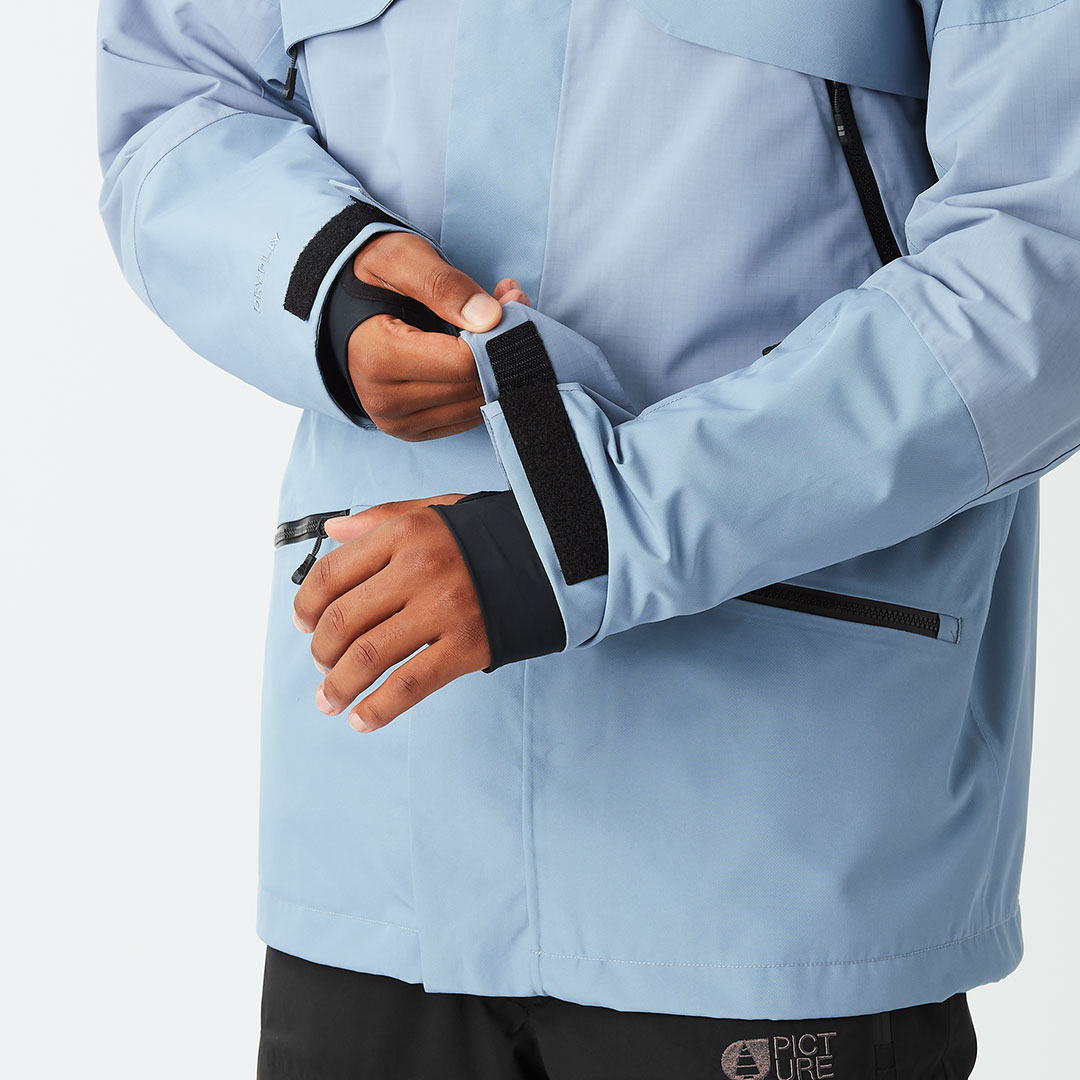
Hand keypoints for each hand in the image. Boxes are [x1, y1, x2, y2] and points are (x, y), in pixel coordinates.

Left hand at [291, 495, 491, 732]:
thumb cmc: (487, 535)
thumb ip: (381, 518)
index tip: (303, 624)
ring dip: (338, 687)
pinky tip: (362, 720)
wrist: (552, 557)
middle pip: (342, 621)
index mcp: (404, 534)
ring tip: (329, 700)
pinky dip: (378, 709)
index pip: (331, 575)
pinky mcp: (467, 646)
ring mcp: (443, 609)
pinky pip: (410, 685)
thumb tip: (333, 529)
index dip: (306, 606)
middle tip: (322, 667)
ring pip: (368, 657)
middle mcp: (418, 569)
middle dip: (321, 653)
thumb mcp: (434, 511)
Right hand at [349, 231, 529, 440]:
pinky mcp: (411, 431)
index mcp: (379, 357)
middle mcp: (385, 400)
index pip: (463, 362)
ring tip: (490, 327)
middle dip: (502, 347)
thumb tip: (491, 317)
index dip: (498, 332)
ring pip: (476, 405)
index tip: (509, 300)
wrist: (336, 307)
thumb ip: (445, 285)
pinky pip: (466, 418)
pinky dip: (480, 386)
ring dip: (497, 368)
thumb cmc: (371, 278)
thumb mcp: (402, 260)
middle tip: (508, 305)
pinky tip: (475, 354)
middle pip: (473, 386)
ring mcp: (398, 422)